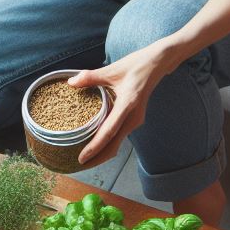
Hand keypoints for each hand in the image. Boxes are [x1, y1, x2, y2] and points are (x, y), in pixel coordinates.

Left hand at [68, 43, 170, 164]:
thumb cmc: (136, 65)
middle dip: (97, 158)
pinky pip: (120, 134)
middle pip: (114, 145)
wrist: (158, 63)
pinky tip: (95, 142)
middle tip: (78, 165)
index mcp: (128, 105)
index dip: (95, 147)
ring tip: (85, 157)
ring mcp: (135, 119)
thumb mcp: (112, 69)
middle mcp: (133, 117)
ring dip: (103, 152)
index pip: (109, 133)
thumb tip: (70, 82)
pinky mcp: (134, 118)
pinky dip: (108, 142)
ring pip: (118, 142)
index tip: (82, 158)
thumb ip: (91, 77)